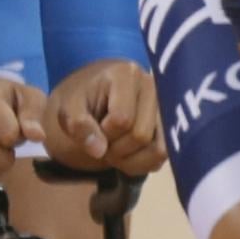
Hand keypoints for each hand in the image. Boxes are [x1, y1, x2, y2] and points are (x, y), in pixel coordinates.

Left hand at [42, 59, 162, 173]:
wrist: (94, 100)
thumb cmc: (82, 101)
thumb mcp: (68, 109)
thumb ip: (77, 125)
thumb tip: (99, 150)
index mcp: (127, 74)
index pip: (122, 119)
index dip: (104, 132)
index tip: (94, 126)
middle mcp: (155, 87)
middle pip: (141, 136)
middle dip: (116, 148)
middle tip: (102, 141)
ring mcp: (167, 108)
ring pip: (158, 150)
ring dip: (130, 160)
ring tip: (114, 149)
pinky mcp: (171, 128)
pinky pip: (163, 159)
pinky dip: (141, 164)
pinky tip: (126, 154)